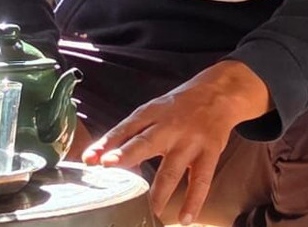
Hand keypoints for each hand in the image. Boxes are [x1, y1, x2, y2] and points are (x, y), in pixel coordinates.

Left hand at [81, 60, 270, 224]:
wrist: (218, 94)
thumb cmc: (178, 107)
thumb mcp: (153, 111)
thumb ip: (133, 133)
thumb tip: (107, 157)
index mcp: (150, 113)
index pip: (124, 128)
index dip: (106, 143)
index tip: (89, 157)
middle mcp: (168, 127)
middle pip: (145, 142)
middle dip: (125, 155)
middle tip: (107, 166)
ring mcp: (190, 141)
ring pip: (172, 169)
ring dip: (159, 191)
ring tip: (149, 210)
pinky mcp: (209, 153)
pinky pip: (201, 181)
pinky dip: (193, 201)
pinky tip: (185, 218)